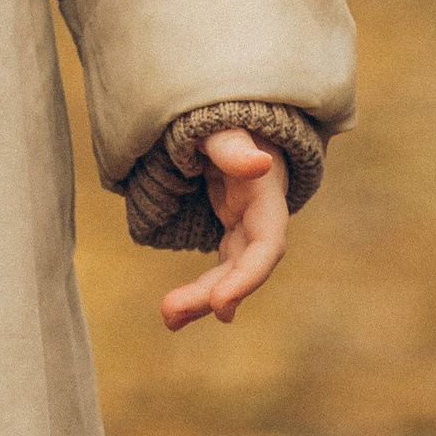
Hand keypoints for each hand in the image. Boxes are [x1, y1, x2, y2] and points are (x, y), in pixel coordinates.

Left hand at [159, 127, 289, 330]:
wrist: (225, 117)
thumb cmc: (222, 119)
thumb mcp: (222, 127)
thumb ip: (233, 146)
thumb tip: (260, 163)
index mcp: (265, 194)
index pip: (267, 245)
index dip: (247, 278)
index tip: (221, 305)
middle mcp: (260, 217)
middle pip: (243, 267)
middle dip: (211, 294)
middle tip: (168, 314)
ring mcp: (245, 226)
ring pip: (228, 273)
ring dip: (202, 299)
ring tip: (168, 319)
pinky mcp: (230, 230)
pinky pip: (218, 268)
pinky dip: (200, 290)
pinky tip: (177, 312)